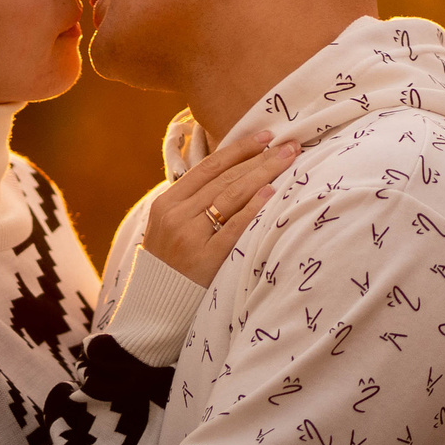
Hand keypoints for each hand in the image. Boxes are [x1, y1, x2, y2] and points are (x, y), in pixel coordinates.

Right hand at [140, 129, 295, 285]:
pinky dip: (253, 208)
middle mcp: (176, 216)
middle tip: (289, 145)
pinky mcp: (205, 259)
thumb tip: (230, 173)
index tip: (265, 136)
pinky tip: (271, 192)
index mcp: (166, 203)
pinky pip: (234, 228)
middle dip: (260, 158)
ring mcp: (190, 237)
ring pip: (231, 196)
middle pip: (225, 178)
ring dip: (263, 174)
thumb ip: (190, 202)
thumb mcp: (168, 227)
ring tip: (288, 160)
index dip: (239, 149)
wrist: (154, 308)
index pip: (208, 167)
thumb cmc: (169, 265)